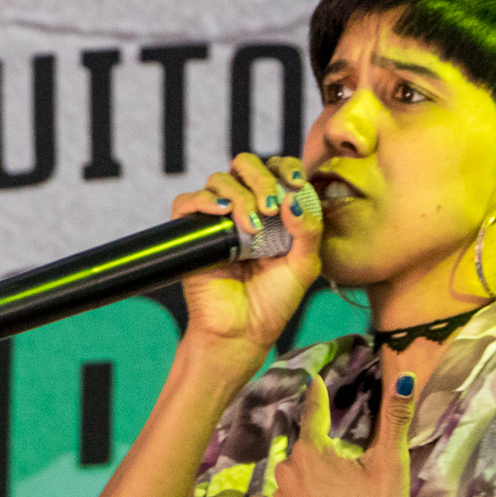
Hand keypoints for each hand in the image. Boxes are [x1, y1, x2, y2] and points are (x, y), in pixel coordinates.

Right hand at [169, 153, 322, 369]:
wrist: (243, 332)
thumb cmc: (274, 301)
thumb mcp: (304, 265)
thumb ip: (308, 231)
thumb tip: (293, 198)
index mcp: (274, 211)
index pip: (276, 169)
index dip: (286, 166)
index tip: (296, 181)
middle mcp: (244, 208)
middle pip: (245, 165)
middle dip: (261, 178)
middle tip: (271, 207)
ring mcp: (217, 219)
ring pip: (219, 180)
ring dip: (240, 196)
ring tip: (252, 227)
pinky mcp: (192, 233)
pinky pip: (187, 201)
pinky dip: (203, 200)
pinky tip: (222, 213)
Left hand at [250, 370, 420, 496]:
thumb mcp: (391, 465)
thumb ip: (395, 418)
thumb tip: (404, 377)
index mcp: (314, 451)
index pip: (316, 414)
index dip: (318, 397)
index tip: (314, 381)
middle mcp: (289, 471)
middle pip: (306, 448)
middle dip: (321, 446)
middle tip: (342, 456)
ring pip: (291, 475)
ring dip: (304, 473)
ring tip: (327, 484)